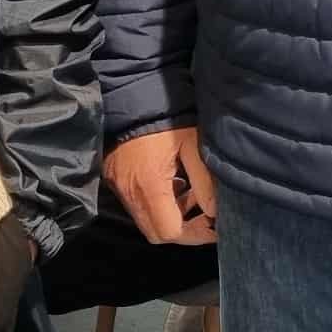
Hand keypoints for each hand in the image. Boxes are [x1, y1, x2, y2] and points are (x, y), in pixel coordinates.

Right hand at [104, 125, 215, 245]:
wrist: (131, 97)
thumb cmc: (166, 119)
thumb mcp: (192, 146)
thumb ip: (204, 182)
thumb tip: (215, 211)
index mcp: (150, 186)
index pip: (170, 232)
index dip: (195, 235)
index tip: (215, 227)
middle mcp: (130, 194)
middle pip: (156, 234)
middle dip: (185, 232)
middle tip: (206, 218)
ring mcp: (120, 189)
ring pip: (146, 222)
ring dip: (171, 218)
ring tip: (193, 197)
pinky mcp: (116, 181)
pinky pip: (138, 206)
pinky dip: (158, 205)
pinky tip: (175, 186)